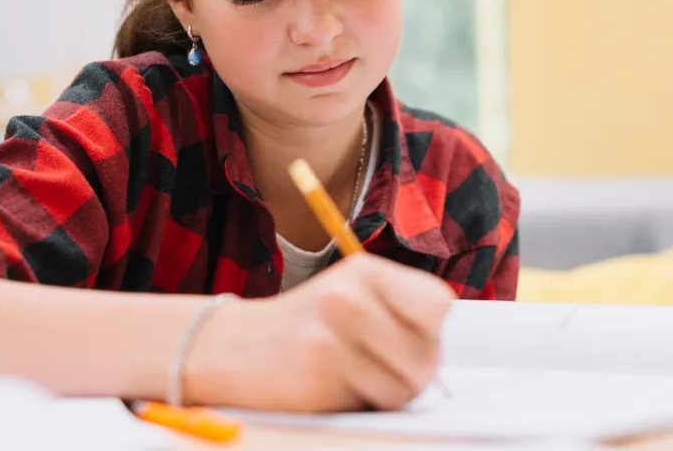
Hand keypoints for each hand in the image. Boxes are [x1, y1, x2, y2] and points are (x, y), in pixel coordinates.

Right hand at [184, 253, 454, 411]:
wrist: (232, 346)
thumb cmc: (305, 327)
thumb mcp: (352, 298)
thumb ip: (400, 317)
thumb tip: (441, 363)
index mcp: (366, 270)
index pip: (439, 304)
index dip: (431, 331)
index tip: (408, 338)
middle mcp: (350, 294)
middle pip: (428, 352)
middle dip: (412, 372)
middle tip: (375, 366)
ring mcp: (333, 332)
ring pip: (405, 384)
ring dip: (387, 392)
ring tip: (351, 375)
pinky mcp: (319, 369)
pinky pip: (373, 402)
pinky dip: (360, 402)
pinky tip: (331, 384)